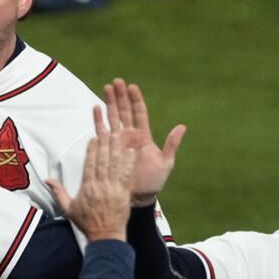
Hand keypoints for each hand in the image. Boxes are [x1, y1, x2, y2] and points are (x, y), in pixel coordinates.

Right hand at [45, 109, 136, 241]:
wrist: (106, 237)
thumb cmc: (87, 223)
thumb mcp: (68, 208)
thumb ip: (58, 192)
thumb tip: (46, 179)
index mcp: (87, 187)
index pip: (90, 163)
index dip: (93, 149)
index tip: (94, 137)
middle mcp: (101, 186)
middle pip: (103, 160)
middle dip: (106, 142)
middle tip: (108, 127)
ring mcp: (114, 189)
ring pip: (116, 164)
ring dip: (117, 147)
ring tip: (119, 133)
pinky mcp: (125, 193)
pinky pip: (127, 174)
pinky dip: (129, 162)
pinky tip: (131, 151)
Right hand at [103, 78, 186, 206]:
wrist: (139, 197)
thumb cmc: (153, 181)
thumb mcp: (166, 163)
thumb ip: (172, 144)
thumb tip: (182, 127)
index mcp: (144, 136)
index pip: (139, 113)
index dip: (135, 100)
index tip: (132, 86)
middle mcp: (131, 136)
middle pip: (124, 111)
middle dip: (120, 96)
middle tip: (116, 82)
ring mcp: (119, 142)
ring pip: (113, 118)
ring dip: (109, 103)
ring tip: (106, 88)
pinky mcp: (109, 149)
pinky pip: (102, 132)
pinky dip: (99, 120)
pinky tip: (96, 108)